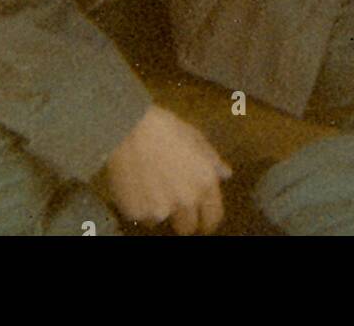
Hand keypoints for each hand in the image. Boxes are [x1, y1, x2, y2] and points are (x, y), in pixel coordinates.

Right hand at [102, 105, 231, 234]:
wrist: (127, 127)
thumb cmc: (163, 126)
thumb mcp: (194, 137)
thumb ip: (212, 159)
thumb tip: (225, 174)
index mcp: (204, 183)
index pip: (213, 218)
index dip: (207, 220)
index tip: (200, 218)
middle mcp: (186, 200)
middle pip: (187, 228)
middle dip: (181, 218)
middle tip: (171, 200)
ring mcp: (160, 209)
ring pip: (161, 221)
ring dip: (158, 210)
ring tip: (150, 184)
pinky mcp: (137, 213)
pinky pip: (140, 216)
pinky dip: (139, 206)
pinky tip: (135, 183)